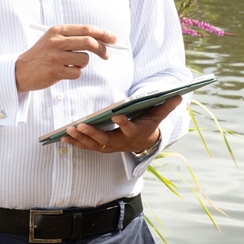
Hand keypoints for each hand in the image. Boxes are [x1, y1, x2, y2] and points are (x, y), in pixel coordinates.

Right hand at [15, 24, 116, 92]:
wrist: (20, 70)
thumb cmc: (42, 55)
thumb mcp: (54, 40)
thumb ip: (75, 37)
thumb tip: (103, 40)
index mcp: (57, 30)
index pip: (86, 29)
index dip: (103, 34)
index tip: (114, 39)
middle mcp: (56, 41)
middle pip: (89, 42)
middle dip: (102, 49)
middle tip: (107, 55)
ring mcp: (55, 56)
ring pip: (84, 59)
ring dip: (82, 64)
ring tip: (70, 64)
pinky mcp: (55, 71)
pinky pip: (77, 72)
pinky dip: (75, 73)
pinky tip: (63, 72)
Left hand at [61, 95, 181, 154]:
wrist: (143, 142)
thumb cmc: (148, 124)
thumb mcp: (158, 115)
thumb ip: (166, 106)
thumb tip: (180, 95)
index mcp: (133, 133)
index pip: (129, 128)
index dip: (123, 123)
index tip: (116, 115)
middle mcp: (120, 142)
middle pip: (105, 140)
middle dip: (92, 133)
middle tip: (80, 125)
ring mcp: (109, 146)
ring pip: (93, 145)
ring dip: (79, 139)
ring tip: (67, 131)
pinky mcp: (101, 147)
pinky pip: (87, 147)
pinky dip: (75, 142)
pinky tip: (63, 136)